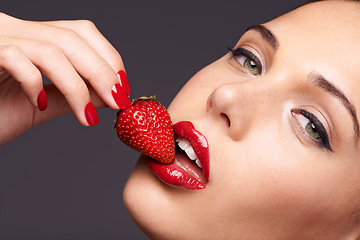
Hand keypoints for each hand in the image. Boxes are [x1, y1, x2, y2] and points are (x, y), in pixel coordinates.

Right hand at [0, 12, 130, 144]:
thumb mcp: (41, 104)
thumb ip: (72, 96)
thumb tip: (109, 95)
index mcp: (35, 38)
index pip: (82, 31)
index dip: (108, 57)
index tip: (122, 87)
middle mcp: (17, 30)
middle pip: (72, 37)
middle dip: (102, 71)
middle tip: (117, 101)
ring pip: (51, 49)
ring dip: (78, 86)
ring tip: (88, 116)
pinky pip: (16, 58)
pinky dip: (36, 83)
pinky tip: (40, 104)